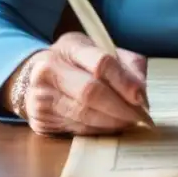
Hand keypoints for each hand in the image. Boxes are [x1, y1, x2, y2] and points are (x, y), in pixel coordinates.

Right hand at [12, 32, 149, 135]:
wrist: (35, 74)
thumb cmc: (78, 62)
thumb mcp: (102, 51)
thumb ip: (127, 66)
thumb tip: (142, 94)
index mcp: (70, 46)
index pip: (101, 63)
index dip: (124, 83)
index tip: (141, 98)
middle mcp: (49, 69)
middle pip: (91, 92)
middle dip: (120, 108)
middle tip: (139, 117)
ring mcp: (40, 96)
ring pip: (84, 115)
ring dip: (112, 122)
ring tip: (128, 122)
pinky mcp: (40, 120)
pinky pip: (76, 129)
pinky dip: (98, 130)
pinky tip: (109, 126)